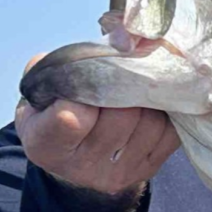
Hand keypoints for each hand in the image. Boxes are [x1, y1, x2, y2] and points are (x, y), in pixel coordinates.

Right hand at [15, 53, 179, 196]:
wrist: (70, 153)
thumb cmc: (54, 110)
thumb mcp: (41, 89)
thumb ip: (61, 66)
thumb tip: (120, 38)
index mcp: (47, 146)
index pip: (71, 119)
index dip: (85, 90)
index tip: (85, 78)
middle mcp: (83, 168)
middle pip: (121, 117)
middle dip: (124, 88)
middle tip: (120, 75)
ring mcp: (119, 173)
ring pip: (150, 122)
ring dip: (146, 98)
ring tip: (134, 88)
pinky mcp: (147, 169)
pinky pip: (169, 133)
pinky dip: (164, 111)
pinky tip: (150, 103)